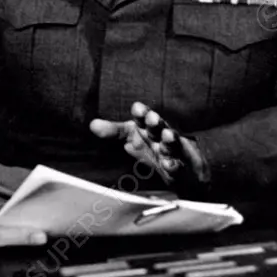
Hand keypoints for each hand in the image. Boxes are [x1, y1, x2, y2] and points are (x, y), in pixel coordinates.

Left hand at [89, 102, 210, 185]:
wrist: (184, 168)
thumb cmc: (154, 147)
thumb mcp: (133, 138)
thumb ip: (114, 131)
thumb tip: (92, 124)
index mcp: (147, 128)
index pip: (143, 118)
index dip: (141, 113)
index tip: (137, 108)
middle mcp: (161, 136)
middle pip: (158, 128)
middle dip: (155, 123)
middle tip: (152, 118)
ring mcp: (173, 151)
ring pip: (171, 144)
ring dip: (169, 140)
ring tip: (167, 135)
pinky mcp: (180, 167)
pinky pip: (177, 167)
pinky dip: (174, 165)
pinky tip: (170, 164)